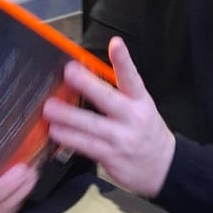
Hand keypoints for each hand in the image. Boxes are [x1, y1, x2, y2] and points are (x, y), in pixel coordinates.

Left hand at [43, 37, 175, 199]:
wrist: (163, 167)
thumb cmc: (145, 131)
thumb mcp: (140, 108)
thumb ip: (118, 94)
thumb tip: (85, 77)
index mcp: (140, 101)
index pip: (132, 78)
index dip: (123, 61)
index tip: (116, 44)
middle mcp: (132, 118)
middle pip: (107, 99)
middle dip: (87, 84)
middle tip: (68, 72)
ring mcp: (121, 139)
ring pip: (91, 125)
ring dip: (67, 117)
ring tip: (49, 108)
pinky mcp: (111, 157)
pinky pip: (86, 146)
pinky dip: (69, 138)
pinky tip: (55, 132)